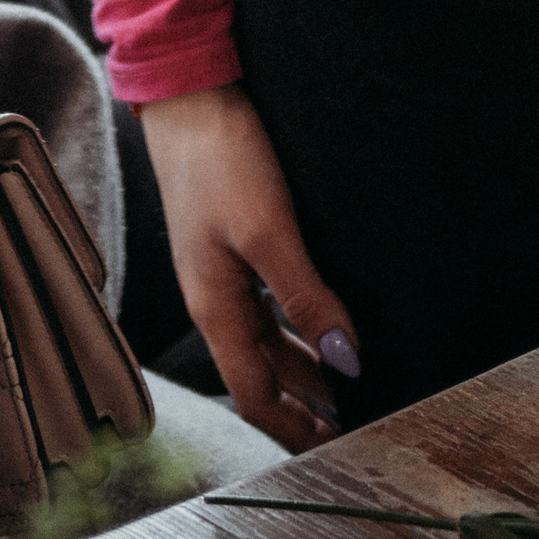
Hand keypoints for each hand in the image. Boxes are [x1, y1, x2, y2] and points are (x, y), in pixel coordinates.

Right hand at [140, 84, 352, 450]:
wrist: (189, 92)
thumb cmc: (221, 157)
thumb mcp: (268, 231)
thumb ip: (305, 298)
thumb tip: (346, 361)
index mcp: (214, 306)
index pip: (253, 393)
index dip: (290, 426)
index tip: (332, 446)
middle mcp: (213, 296)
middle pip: (260, 371)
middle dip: (301, 402)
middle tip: (349, 421)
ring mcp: (219, 267)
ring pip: (264, 337)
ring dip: (302, 364)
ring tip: (344, 380)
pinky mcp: (229, 237)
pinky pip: (264, 302)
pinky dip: (294, 324)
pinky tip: (320, 318)